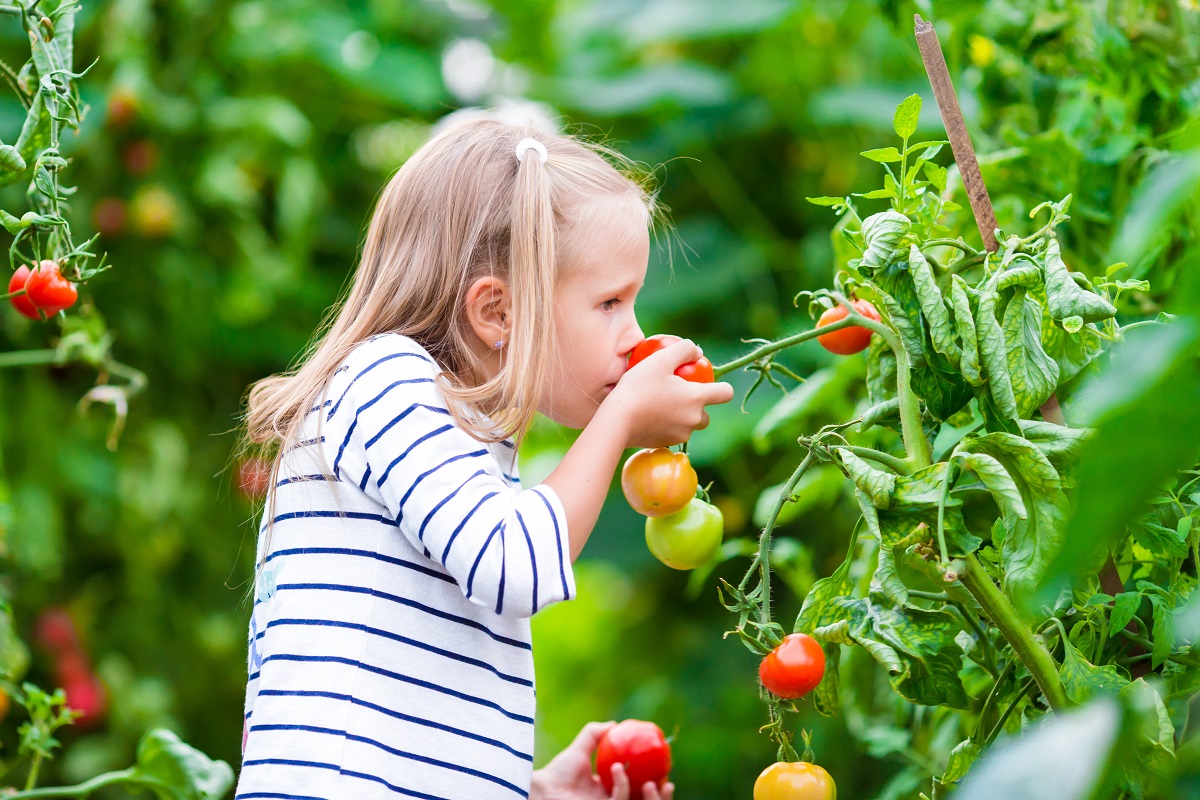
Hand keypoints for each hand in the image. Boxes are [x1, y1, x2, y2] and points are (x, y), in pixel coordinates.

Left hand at [531, 721, 675, 799]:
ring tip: (650, 781)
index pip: (639, 792)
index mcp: (610, 794)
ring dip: (650, 798)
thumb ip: (595, 735)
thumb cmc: (557, 772)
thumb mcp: (580, 749)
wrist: (543, 788)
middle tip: (667, 782)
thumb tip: (614, 724)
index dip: (656, 786)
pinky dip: (622, 785)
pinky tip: (617, 768)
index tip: (666, 770)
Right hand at [606, 338, 733, 448]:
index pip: (726, 392)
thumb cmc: (639, 387)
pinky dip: (665, 425)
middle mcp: (693, 419)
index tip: (706, 382)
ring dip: (680, 415)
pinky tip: (648, 415)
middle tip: (676, 393)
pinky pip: (672, 432)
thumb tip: (698, 351)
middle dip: (696, 405)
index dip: (721, 386)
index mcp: (697, 398)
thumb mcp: (660, 359)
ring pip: (688, 424)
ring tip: (659, 403)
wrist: (617, 421)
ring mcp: (680, 435)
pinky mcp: (665, 444)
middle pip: (706, 413)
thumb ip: (684, 350)